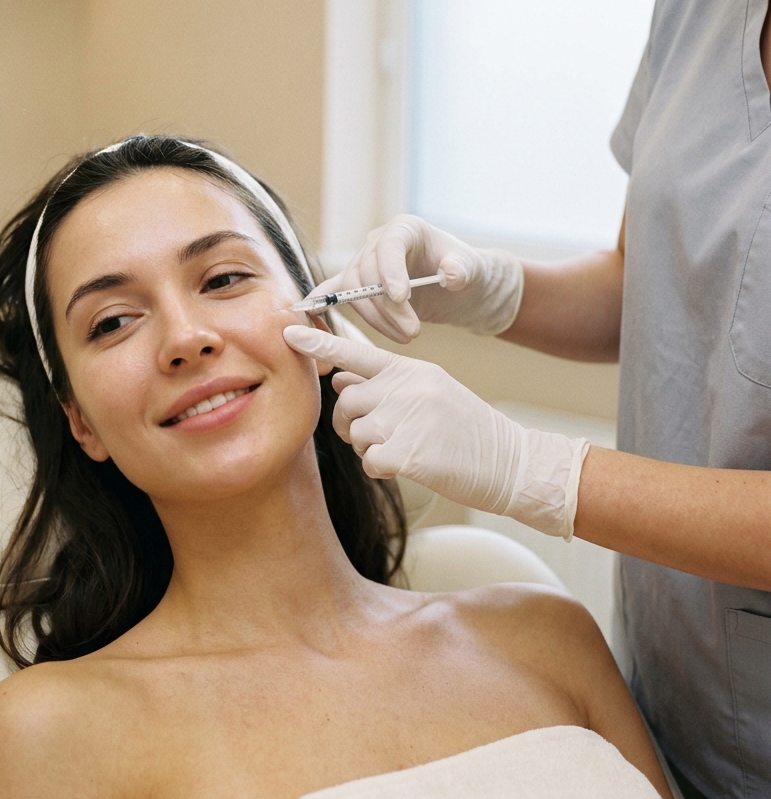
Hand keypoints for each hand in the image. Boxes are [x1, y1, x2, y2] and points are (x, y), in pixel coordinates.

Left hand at [284, 324, 588, 539]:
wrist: (511, 461)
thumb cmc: (466, 427)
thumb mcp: (430, 389)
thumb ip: (385, 382)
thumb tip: (339, 379)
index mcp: (409, 369)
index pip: (354, 351)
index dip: (318, 343)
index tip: (287, 330)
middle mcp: (405, 388)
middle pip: (346, 400)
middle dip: (351, 421)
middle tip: (375, 434)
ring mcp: (407, 420)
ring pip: (356, 433)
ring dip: (369, 448)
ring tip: (402, 449)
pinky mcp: (409, 454)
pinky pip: (369, 461)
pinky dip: (381, 468)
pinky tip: (407, 466)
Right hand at [309, 215, 523, 342]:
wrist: (456, 286)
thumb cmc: (464, 272)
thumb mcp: (471, 268)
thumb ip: (462, 269)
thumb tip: (450, 275)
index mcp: (405, 229)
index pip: (389, 245)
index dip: (390, 271)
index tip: (402, 297)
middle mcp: (378, 242)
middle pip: (367, 272)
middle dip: (387, 306)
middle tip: (413, 332)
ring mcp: (363, 263)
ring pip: (352, 290)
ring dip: (375, 318)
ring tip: (405, 336)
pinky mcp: (357, 284)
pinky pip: (333, 291)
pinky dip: (320, 302)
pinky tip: (309, 313)